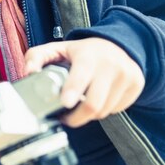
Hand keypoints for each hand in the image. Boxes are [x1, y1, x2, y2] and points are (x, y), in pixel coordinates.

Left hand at [24, 37, 144, 127]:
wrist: (119, 45)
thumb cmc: (83, 51)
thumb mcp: (58, 48)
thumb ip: (37, 57)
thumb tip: (28, 73)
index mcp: (89, 55)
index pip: (81, 75)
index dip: (73, 90)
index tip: (65, 103)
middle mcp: (111, 64)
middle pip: (95, 103)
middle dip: (77, 118)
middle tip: (67, 119)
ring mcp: (127, 75)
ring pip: (105, 110)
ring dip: (90, 115)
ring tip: (82, 104)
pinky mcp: (137, 85)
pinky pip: (117, 110)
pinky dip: (105, 110)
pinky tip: (99, 98)